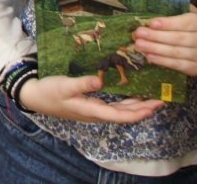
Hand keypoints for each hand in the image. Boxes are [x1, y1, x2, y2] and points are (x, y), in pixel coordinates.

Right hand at [17, 74, 164, 123]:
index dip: (139, 112)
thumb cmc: (49, 91)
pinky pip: (114, 105)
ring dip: (138, 105)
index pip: (121, 115)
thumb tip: (100, 80)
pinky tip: (133, 94)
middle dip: (144, 108)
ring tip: (153, 97)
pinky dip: (127, 101)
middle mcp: (96, 112)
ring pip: (121, 110)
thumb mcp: (64, 85)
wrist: (34, 96)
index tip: (155, 106)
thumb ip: (82, 83)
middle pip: (125, 114)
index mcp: (92, 110)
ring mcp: (94, 109)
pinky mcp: (91, 104)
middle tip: (162, 99)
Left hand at [132, 7, 196, 76]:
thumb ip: (178, 10)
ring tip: (139, 44)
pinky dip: (161, 61)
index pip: (186, 23)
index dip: (168, 24)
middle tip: (138, 33)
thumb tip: (154, 6)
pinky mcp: (196, 69)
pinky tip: (149, 56)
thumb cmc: (196, 28)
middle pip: (178, 39)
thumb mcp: (193, 15)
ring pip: (175, 52)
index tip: (151, 23)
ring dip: (155, 49)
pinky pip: (176, 65)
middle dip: (156, 36)